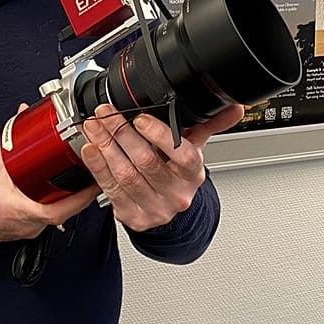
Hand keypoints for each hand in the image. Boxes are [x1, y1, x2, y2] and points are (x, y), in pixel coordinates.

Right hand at [0, 106, 98, 241]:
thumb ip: (12, 139)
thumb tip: (23, 116)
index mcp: (24, 211)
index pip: (59, 210)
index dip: (81, 197)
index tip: (93, 181)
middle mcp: (31, 224)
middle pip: (66, 211)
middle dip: (83, 193)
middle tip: (94, 175)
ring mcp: (32, 229)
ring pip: (61, 215)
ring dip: (73, 198)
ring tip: (83, 179)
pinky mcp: (30, 228)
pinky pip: (51, 216)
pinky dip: (59, 202)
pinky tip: (62, 190)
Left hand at [80, 103, 243, 230]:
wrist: (167, 209)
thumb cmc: (177, 173)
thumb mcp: (193, 148)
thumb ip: (210, 124)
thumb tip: (233, 107)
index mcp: (193, 174)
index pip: (182, 155)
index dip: (159, 135)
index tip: (139, 118)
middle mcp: (176, 194)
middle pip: (146, 162)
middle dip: (122, 134)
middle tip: (106, 114)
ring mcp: (154, 208)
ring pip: (125, 175)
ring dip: (105, 147)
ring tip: (94, 126)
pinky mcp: (133, 216)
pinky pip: (111, 189)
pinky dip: (97, 167)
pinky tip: (90, 149)